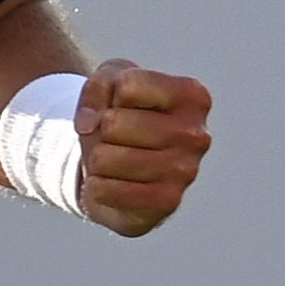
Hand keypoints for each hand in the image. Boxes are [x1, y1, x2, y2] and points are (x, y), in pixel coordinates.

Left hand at [74, 59, 211, 236]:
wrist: (125, 165)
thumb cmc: (123, 114)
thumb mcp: (110, 82)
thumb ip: (97, 87)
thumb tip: (88, 126)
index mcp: (192, 96)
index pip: (128, 86)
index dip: (112, 94)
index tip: (123, 104)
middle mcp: (196, 134)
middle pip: (113, 124)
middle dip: (102, 130)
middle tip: (116, 137)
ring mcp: (186, 172)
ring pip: (105, 158)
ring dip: (97, 159)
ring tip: (115, 159)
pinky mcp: (167, 203)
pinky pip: (106, 190)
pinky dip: (96, 187)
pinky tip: (113, 183)